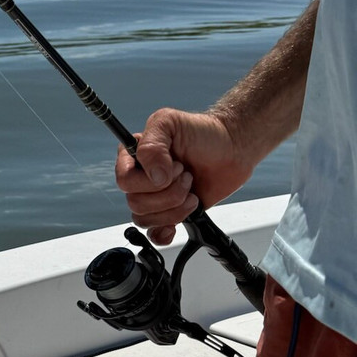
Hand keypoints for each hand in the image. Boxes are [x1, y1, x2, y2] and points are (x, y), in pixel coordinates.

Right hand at [115, 108, 254, 244]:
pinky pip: (154, 233)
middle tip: (187, 177)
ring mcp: (154, 197)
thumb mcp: (169, 122)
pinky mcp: (169, 212)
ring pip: (145, 219)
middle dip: (169, 194)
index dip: (149, 181)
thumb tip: (154, 176)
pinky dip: (164, 232)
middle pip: (136, 203)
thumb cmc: (203, 133)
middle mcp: (140, 178)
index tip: (175, 167)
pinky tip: (174, 225)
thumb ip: (152, 145)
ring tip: (191, 191)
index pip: (125, 181)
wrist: (232, 148)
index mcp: (133, 157)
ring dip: (174, 209)